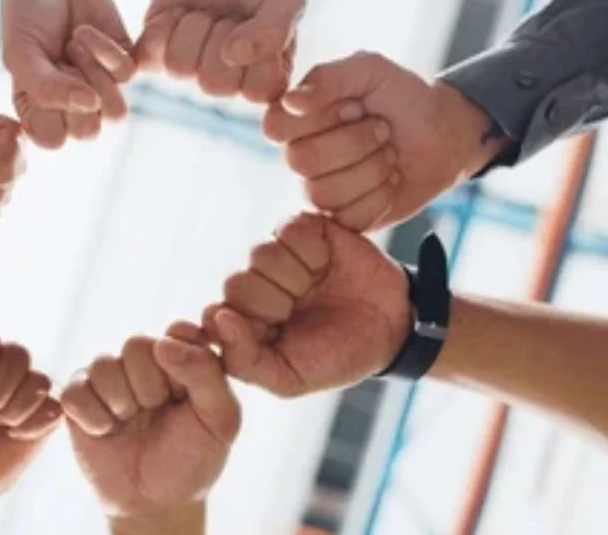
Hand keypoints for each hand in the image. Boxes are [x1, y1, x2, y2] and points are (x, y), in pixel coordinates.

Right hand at [0, 0, 135, 148]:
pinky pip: (127, 75)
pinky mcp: (123, 61)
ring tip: (73, 46)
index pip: (51, 139)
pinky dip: (105, 51)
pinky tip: (85, 31)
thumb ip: (43, 87)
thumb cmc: (25, 10)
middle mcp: (70, 101)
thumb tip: (90, 106)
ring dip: (95, 78)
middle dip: (76, 97)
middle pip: (88, 132)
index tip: (35, 80)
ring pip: (115, 113)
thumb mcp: (20, 50)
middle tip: (60, 61)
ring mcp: (99, 83)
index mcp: (38, 106)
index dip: (49, 116)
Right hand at [63, 326, 239, 524]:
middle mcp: (145, 360)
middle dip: (150, 387)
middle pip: (136, 345)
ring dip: (121, 402)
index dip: (179, 361)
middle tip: (157, 412)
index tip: (182, 393)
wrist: (157, 500)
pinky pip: (75, 391)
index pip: (177, 331)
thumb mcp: (221, 419)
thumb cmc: (193, 456)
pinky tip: (106, 432)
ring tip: (131, 422)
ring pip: (103, 365)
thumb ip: (206, 373)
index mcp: (182, 356)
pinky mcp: (79, 399)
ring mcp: (109, 377)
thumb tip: (163, 343)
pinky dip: (93, 417)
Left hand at [136, 0, 304, 102]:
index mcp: (265, 75)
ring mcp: (190, 65)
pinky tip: (179, 10)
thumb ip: (276, 30)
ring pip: (180, 68)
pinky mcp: (155, 49)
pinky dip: (163, 26)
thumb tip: (233, 57)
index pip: (255, 91)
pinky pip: (148, 56)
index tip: (260, 19)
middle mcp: (228, 79)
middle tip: (229, 12)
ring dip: (193, 27)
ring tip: (206, 10)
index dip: (256, 52)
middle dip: (220, 37)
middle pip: (213, 85)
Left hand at [205, 212, 408, 396]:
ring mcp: (277, 255)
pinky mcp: (302, 229)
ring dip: (297, 277)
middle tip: (302, 310)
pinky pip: (290, 229)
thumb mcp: (289, 378)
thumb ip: (244, 361)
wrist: (391, 327)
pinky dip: (313, 250)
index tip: (278, 332)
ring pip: (261, 255)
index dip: (247, 325)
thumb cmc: (336, 356)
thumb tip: (217, 318)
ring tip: (317, 286)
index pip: (216, 316)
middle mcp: (254, 285)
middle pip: (236, 284)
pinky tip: (326, 263)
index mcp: (243, 322)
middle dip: (276, 303)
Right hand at [263, 51, 502, 230]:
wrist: (444, 134)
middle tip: (382, 129)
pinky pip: (349, 218)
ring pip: (324, 193)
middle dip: (356, 142)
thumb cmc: (403, 96)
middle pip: (302, 161)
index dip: (321, 117)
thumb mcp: (371, 70)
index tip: (355, 105)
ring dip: (372, 169)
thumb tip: (290, 101)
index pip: (276, 126)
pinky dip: (381, 196)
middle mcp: (300, 153)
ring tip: (389, 153)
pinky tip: (391, 179)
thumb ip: (329, 78)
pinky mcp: (345, 217)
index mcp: (297, 116)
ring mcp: (320, 188)